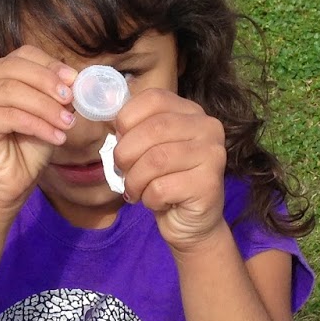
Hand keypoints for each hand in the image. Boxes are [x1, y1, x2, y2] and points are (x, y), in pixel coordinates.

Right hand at [0, 46, 77, 211]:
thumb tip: (78, 78)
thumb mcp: (48, 114)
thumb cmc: (26, 148)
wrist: (8, 185)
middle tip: (71, 99)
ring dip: (46, 107)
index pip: (23, 55)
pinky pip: (10, 116)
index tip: (75, 80)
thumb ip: (58, 94)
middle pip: (16, 69)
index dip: (50, 65)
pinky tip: (56, 137)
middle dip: (49, 83)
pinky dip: (38, 125)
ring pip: (13, 91)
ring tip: (68, 123)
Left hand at [112, 88, 227, 251]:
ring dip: (135, 180)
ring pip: (156, 160)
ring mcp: (213, 155)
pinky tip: (156, 202)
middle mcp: (208, 128)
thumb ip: (134, 127)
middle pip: (154, 128)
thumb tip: (106, 113)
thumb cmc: (164, 181)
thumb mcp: (147, 147)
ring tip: (136, 189)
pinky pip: (162, 188)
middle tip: (121, 170)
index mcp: (191, 111)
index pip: (154, 98)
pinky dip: (148, 198)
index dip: (127, 117)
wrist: (189, 222)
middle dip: (126, 152)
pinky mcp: (209, 185)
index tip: (120, 138)